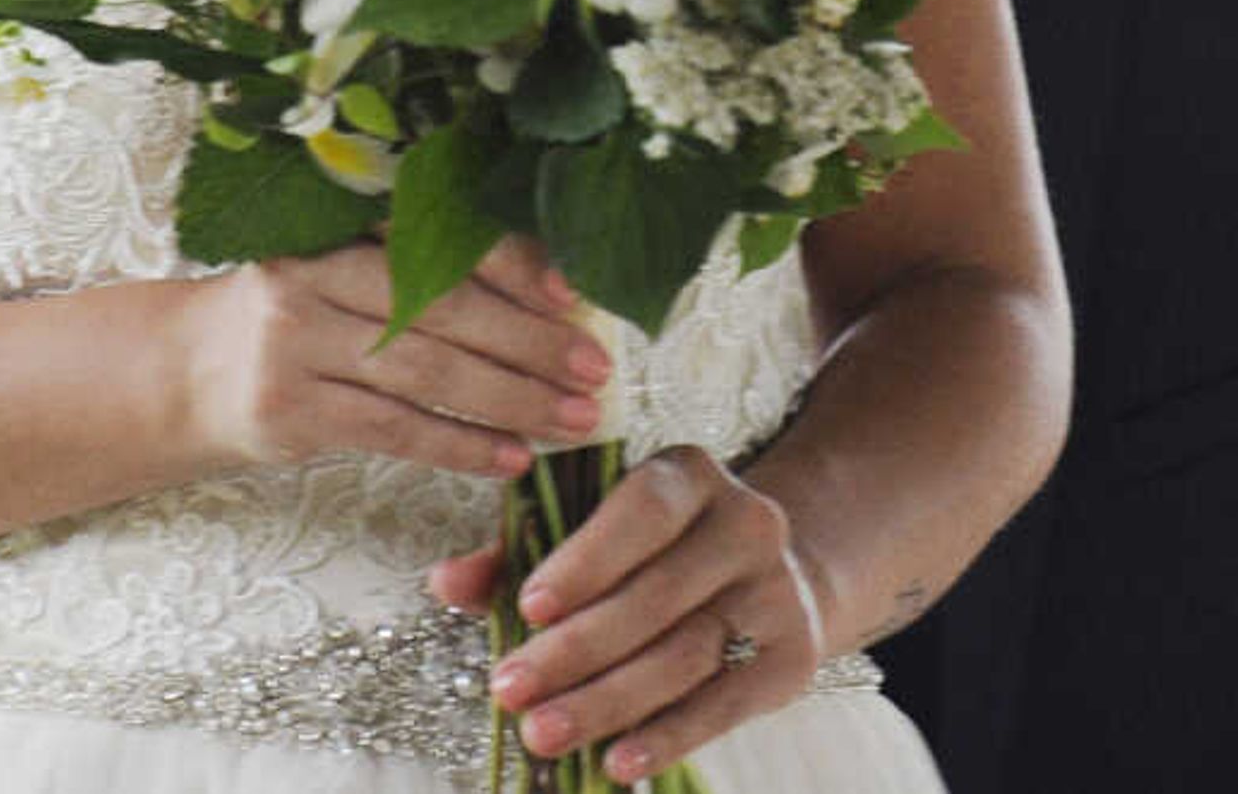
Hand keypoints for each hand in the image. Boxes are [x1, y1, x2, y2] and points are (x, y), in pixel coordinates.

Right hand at [184, 236, 610, 481]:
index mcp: (338, 226)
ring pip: (424, 371)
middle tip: (594, 369)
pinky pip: (393, 430)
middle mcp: (315, 276)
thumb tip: (549, 297)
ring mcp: (295, 343)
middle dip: (529, 340)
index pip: (439, 236)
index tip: (574, 293)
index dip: (511, 262)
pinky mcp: (289, 411)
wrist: (181, 373)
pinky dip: (459, 445)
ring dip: (510, 400)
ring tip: (571, 420)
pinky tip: (510, 458)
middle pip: (441, 306)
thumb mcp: (342, 272)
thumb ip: (421, 274)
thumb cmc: (294, 319)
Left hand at [457, 446, 830, 781]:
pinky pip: (722, 704)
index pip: (643, 509)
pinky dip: (666, 737)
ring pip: (684, 655)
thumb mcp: (595, 535)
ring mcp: (776, 591)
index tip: (528, 606)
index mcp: (690, 475)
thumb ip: (519, 554)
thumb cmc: (653, 556)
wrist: (774, 579)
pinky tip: (616, 762)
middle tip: (510, 689)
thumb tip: (446, 581)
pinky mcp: (791, 656)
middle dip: (575, 650)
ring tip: (543, 733)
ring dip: (607, 701)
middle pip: (656, 595)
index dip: (586, 559)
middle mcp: (746, 523)